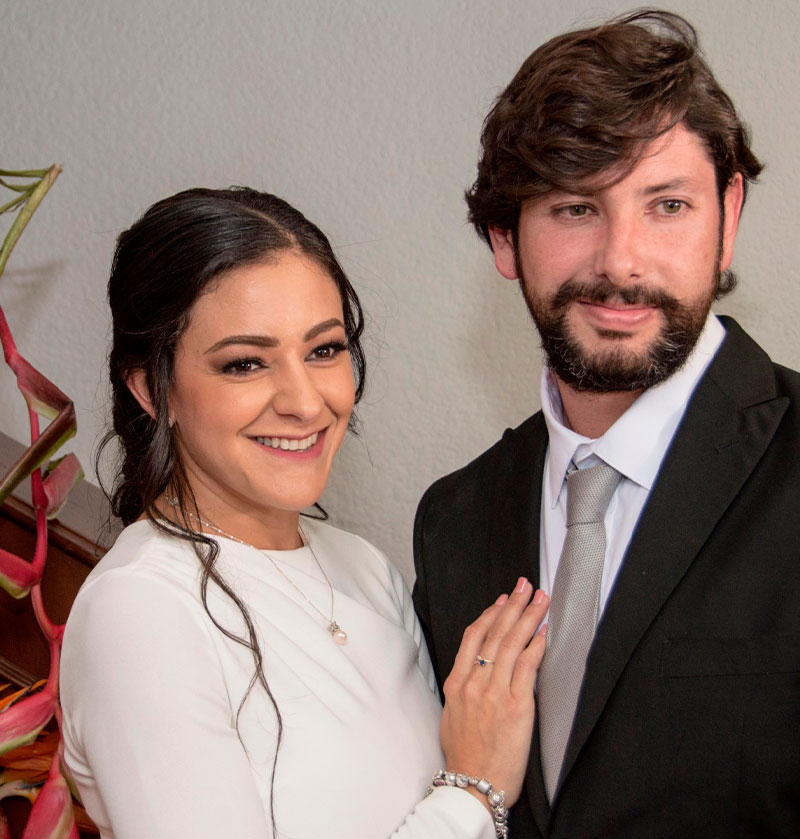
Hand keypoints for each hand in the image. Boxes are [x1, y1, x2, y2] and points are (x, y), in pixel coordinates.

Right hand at [439, 578, 547, 809]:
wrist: (472, 786)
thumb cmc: (464, 756)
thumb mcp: (452, 716)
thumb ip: (464, 689)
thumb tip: (477, 672)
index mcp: (457, 684)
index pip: (473, 637)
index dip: (490, 614)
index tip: (502, 600)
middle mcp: (474, 683)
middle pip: (494, 633)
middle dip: (512, 606)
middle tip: (525, 585)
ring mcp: (494, 693)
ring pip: (512, 644)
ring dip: (529, 617)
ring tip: (540, 599)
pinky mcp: (516, 707)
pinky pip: (527, 668)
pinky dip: (536, 646)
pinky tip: (544, 632)